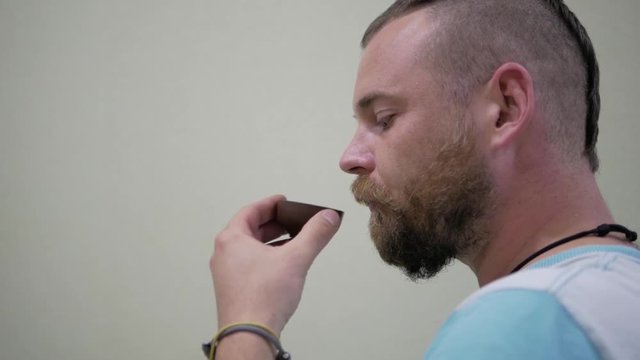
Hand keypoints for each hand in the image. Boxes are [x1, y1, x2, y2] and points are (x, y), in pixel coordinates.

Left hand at [210, 195, 341, 333]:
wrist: (249, 335)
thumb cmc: (262, 298)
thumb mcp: (295, 258)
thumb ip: (315, 234)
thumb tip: (328, 217)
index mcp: (231, 239)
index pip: (251, 211)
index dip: (270, 204)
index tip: (283, 201)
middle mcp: (224, 254)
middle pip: (250, 229)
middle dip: (274, 224)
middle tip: (292, 220)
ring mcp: (226, 273)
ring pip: (250, 248)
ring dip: (271, 242)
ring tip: (292, 242)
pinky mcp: (233, 289)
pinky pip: (249, 264)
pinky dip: (266, 258)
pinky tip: (283, 266)